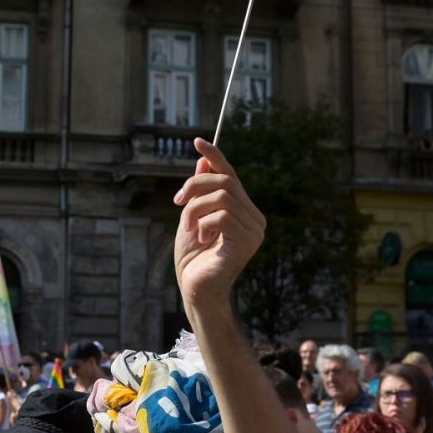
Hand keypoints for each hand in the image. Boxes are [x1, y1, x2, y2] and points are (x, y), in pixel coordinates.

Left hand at [172, 138, 265, 310]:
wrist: (195, 290)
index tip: (198, 142)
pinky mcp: (247, 242)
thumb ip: (201, 192)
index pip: (231, 175)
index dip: (216, 157)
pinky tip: (201, 239)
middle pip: (225, 181)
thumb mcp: (192, 217)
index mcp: (244, 211)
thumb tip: (204, 161)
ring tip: (188, 227)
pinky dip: (203, 223)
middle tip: (177, 202)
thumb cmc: (193, 258)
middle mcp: (255, 219)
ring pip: (221, 196)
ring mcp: (254, 231)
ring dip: (195, 208)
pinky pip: (222, 215)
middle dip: (195, 186)